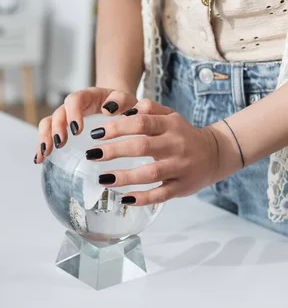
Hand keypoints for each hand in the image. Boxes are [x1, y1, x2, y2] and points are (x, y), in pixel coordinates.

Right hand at [34, 87, 137, 162]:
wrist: (117, 104)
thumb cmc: (123, 104)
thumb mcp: (127, 100)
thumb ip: (121, 100)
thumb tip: (109, 109)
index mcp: (88, 96)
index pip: (74, 100)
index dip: (72, 114)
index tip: (77, 130)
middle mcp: (72, 106)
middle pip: (57, 113)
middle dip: (55, 129)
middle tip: (59, 144)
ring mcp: (65, 117)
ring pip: (47, 123)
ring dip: (44, 138)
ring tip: (44, 154)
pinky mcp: (62, 129)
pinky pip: (47, 135)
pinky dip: (41, 147)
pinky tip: (39, 159)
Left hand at [85, 99, 221, 205]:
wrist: (216, 153)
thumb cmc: (182, 134)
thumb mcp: (170, 115)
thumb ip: (147, 108)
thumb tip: (120, 108)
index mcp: (170, 125)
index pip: (141, 123)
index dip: (117, 127)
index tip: (96, 133)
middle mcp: (175, 145)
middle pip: (142, 147)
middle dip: (114, 151)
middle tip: (92, 154)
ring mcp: (180, 167)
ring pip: (150, 173)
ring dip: (124, 177)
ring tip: (102, 178)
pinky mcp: (182, 187)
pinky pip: (161, 194)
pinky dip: (142, 198)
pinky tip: (124, 198)